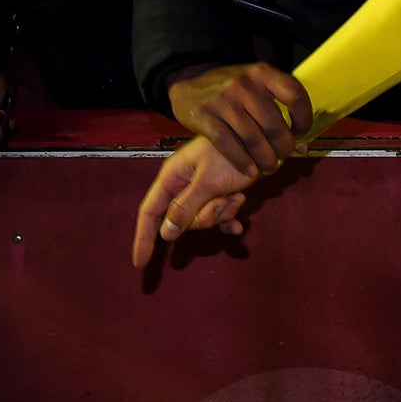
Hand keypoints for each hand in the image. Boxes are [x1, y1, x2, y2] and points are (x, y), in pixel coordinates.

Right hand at [131, 134, 254, 268]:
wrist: (261, 137)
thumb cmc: (231, 154)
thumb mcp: (208, 182)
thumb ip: (185, 208)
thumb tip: (165, 234)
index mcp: (172, 178)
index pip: (149, 212)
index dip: (143, 238)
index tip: (139, 264)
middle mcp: (183, 185)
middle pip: (180, 220)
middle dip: (203, 218)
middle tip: (222, 202)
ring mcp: (201, 190)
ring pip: (201, 219)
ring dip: (220, 214)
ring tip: (238, 197)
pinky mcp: (219, 192)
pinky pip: (217, 216)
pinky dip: (228, 218)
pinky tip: (239, 226)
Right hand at [166, 62, 312, 175]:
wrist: (189, 81)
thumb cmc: (232, 88)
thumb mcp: (257, 86)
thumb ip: (280, 108)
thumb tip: (303, 146)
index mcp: (263, 73)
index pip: (296, 96)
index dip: (304, 119)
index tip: (301, 133)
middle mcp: (245, 84)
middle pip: (274, 124)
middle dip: (284, 146)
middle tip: (284, 156)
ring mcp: (223, 100)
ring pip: (253, 138)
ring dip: (265, 158)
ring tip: (269, 166)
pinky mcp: (204, 116)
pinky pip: (228, 145)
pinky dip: (242, 162)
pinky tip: (250, 170)